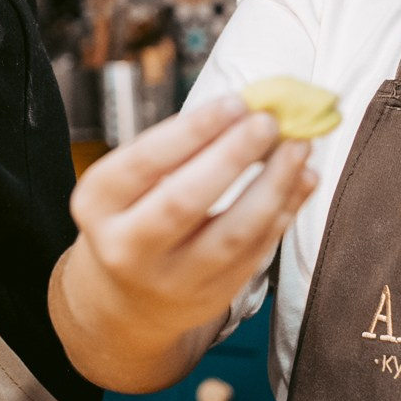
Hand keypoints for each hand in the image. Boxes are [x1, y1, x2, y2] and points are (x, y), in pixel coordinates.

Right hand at [63, 98, 317, 348]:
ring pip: (231, 235)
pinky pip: (255, 253)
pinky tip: (302, 180)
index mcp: (97, 205)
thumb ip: (180, 149)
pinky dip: (283, 213)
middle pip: (183, 202)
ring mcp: (170, 280)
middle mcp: (126, 247)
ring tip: (298, 148)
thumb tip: (248, 110)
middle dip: (232, 158)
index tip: (235, 102)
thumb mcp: (131, 183)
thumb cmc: (134, 216)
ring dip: (272, 187)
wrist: (126, 298)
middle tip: (268, 122)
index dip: (192, 131)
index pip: (144, 162)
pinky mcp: (210, 297)